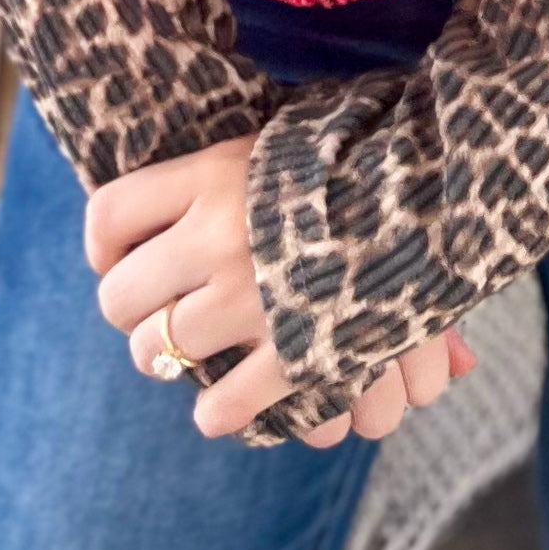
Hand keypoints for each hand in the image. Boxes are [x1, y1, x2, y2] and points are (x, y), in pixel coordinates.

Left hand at [84, 134, 474, 446]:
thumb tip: (167, 214)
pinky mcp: (292, 350)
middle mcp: (217, 233)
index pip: (110, 215)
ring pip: (164, 350)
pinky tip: (217, 410)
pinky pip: (223, 402)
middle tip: (149, 322)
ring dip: (167, 362)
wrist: (446, 178)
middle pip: (123, 295)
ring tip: (177, 362)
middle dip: (131, 316)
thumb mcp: (286, 137)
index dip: (102, 246)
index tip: (114, 259)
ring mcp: (250, 296)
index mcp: (213, 171)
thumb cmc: (362, 153)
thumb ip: (229, 170)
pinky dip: (216, 412)